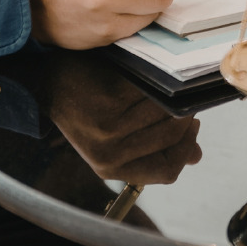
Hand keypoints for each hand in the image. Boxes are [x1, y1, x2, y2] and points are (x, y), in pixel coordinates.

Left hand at [48, 58, 202, 184]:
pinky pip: (154, 91)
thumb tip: (195, 156)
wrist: (51, 81)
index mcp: (111, 168)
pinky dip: (159, 80)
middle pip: (173, 136)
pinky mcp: (110, 101)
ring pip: (167, 112)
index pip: (167, 171)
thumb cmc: (87, 107)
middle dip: (186, 115)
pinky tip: (151, 75)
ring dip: (173, 96)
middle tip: (181, 99)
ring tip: (166, 86)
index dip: (186, 148)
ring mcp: (108, 128)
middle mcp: (109, 154)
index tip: (191, 127)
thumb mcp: (116, 138)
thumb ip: (155, 148)